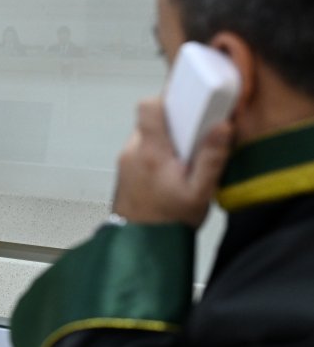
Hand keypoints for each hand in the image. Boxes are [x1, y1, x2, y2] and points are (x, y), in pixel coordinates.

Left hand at [112, 97, 232, 228]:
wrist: (140, 247)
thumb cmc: (168, 222)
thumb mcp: (200, 192)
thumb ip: (211, 158)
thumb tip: (222, 126)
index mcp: (150, 152)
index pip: (148, 107)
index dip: (167, 100)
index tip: (188, 107)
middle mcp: (132, 152)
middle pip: (150, 120)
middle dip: (173, 125)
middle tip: (193, 141)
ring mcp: (125, 161)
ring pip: (146, 136)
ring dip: (165, 141)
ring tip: (184, 161)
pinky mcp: (124, 171)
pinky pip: (141, 150)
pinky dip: (156, 153)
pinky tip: (171, 172)